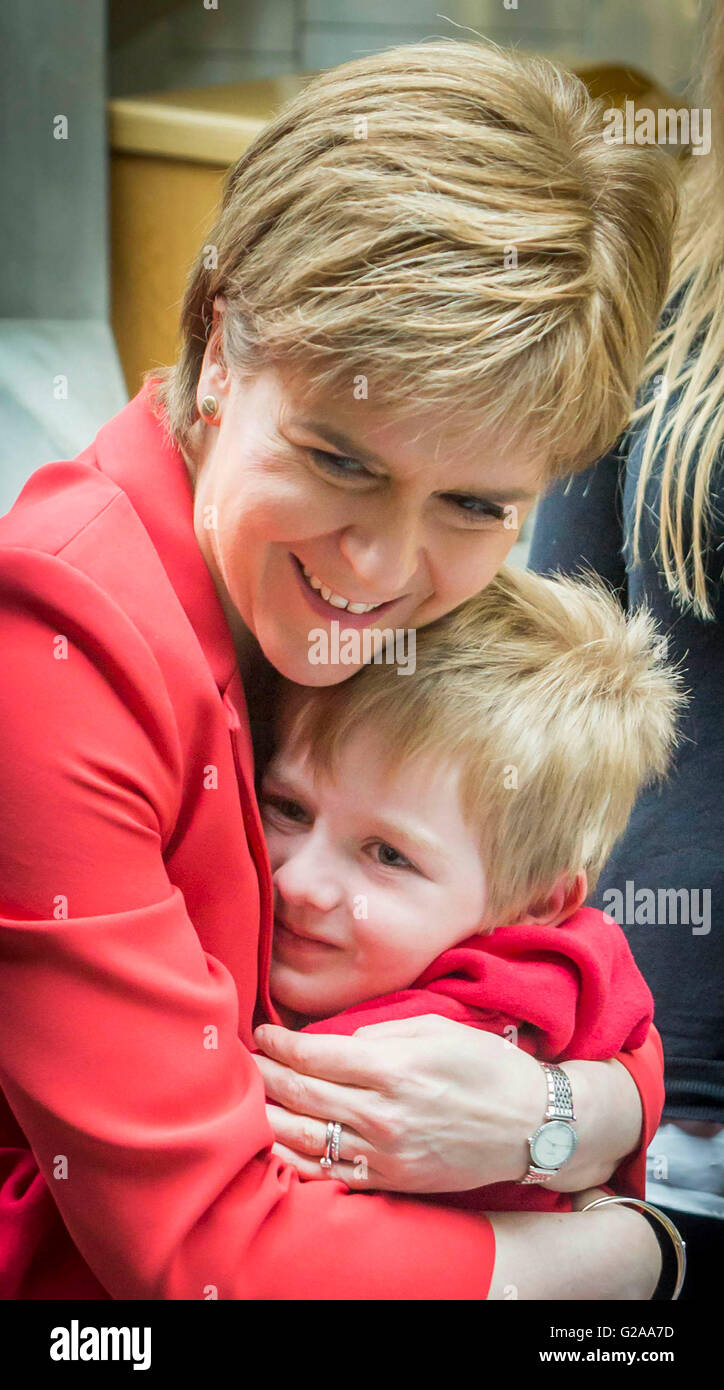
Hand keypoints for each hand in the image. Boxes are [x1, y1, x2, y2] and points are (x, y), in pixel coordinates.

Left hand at [252, 1013, 545, 1191]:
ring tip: (246, 1098)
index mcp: (394, 1068)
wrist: (532, 1127)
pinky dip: (294, 1158)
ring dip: (268, 1114)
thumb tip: (337, 1042)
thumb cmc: (488, 1069)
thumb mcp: (438, 1030)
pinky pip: (328, 1172)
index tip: (262, 1034)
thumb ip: (381, 1031)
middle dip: (265, 1074)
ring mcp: (383, 1152)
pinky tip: (275, 1142)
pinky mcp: (389, 1180)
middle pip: (302, 1093)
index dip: (280, 1044)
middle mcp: (382, 1113)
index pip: (315, 1055)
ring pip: (305, 1135)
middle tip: (243, 1061)